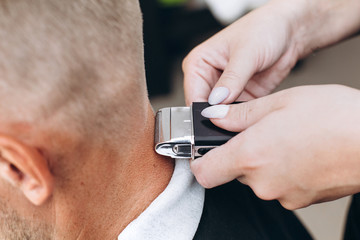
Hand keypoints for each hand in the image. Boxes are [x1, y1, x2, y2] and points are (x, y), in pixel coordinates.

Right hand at [183, 0, 359, 105]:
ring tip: (247, 115)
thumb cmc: (263, 29)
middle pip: (206, 109)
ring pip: (222, 115)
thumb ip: (232, 79)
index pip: (193, 95)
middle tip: (235, 120)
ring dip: (233, 120)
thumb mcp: (246, 53)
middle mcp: (209, 78)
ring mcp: (226, 90)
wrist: (289, 31)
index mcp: (199, 63)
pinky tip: (253, 116)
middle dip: (219, 118)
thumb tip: (217, 102)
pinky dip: (245, 119)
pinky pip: (239, 115)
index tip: (218, 121)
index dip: (204, 111)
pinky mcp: (242, 98)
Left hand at [192, 85, 359, 208]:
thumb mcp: (280, 103)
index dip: (200, 161)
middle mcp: (262, 182)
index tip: (205, 150)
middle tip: (261, 131)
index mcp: (250, 155)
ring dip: (263, 160)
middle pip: (233, 171)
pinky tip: (300, 152)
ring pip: (257, 177)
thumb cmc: (334, 118)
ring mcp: (282, 195)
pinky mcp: (299, 200)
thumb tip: (215, 116)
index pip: (204, 172)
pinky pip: (278, 185)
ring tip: (287, 139)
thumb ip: (239, 114)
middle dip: (241, 152)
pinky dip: (281, 170)